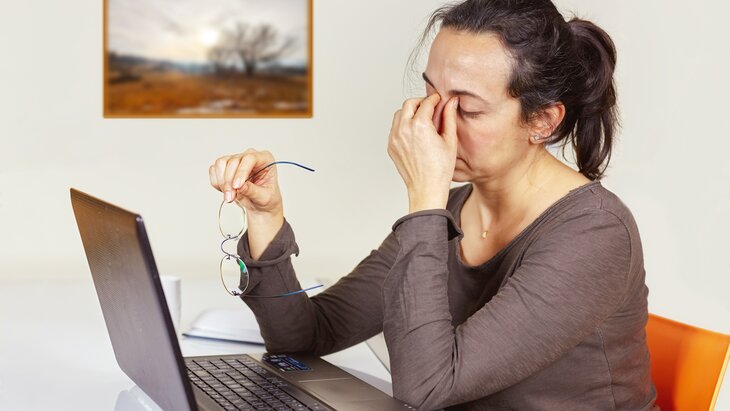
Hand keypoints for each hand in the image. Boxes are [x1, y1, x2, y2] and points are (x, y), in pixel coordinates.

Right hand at [208, 149, 282, 216]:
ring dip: (221, 181)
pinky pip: (214, 169)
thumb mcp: (264, 198)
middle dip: (229, 182)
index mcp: (265, 159)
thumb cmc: (267, 198)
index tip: (236, 187)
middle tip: (230, 198)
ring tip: (228, 196)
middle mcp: (250, 156)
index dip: (241, 172)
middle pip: (233, 161)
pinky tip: (225, 191)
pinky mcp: (226, 166)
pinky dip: (216, 182)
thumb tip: (240, 186)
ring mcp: (236, 159)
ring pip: (221, 163)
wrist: (260, 204)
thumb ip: (253, 191)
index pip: (250, 158)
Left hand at [387, 93, 458, 211]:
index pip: (426, 103)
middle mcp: (404, 129)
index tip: (438, 99)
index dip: (434, 99)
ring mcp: (395, 138)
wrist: (426, 188)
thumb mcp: (449, 140)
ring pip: (399, 114)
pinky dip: (403, 124)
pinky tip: (415, 132)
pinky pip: (394, 128)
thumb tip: (451, 102)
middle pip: (409, 104)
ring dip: (410, 112)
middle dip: (420, 102)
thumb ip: (449, 117)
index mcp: (419, 125)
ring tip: (422, 119)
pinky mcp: (391, 146)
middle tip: (430, 107)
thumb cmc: (440, 168)